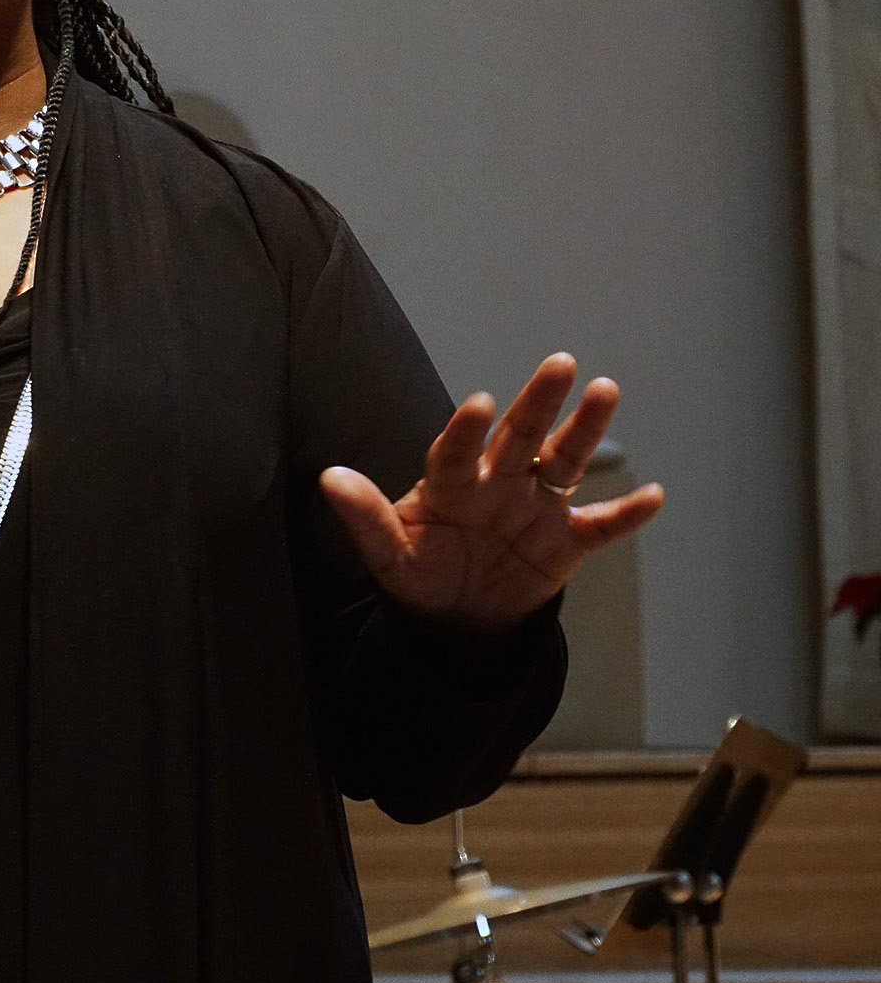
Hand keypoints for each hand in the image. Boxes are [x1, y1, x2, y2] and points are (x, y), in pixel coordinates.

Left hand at [319, 353, 662, 633]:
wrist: (458, 619)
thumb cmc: (421, 573)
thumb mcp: (389, 554)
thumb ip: (365, 517)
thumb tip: (328, 477)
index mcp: (452, 483)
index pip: (459, 451)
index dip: (467, 430)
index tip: (477, 404)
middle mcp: (499, 482)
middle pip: (520, 436)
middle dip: (539, 402)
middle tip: (559, 363)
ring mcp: (536, 507)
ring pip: (564, 462)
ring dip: (586, 430)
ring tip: (605, 390)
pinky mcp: (566, 541)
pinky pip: (599, 525)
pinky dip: (626, 514)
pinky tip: (654, 496)